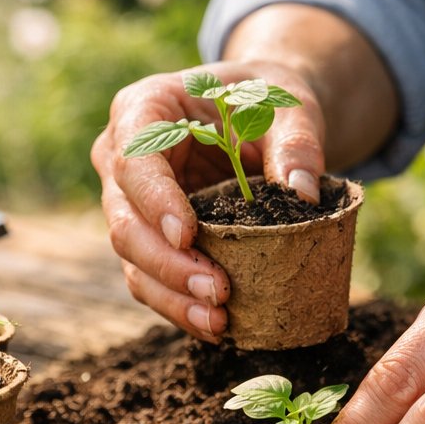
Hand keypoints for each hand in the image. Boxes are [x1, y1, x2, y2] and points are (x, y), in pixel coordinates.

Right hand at [90, 61, 326, 342]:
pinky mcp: (148, 236)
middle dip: (167, 262)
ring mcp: (129, 202)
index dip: (156, 201)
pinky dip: (179, 304)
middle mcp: (121, 157)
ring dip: (171, 295)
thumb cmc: (265, 98)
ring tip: (218, 321)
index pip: (136, 159)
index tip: (188, 235)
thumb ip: (296, 142)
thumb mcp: (288, 105)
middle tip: (217, 290)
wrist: (260, 113)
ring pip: (132, 258)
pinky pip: (151, 277)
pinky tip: (215, 325)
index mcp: (144, 109)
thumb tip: (303, 195)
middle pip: (124, 219)